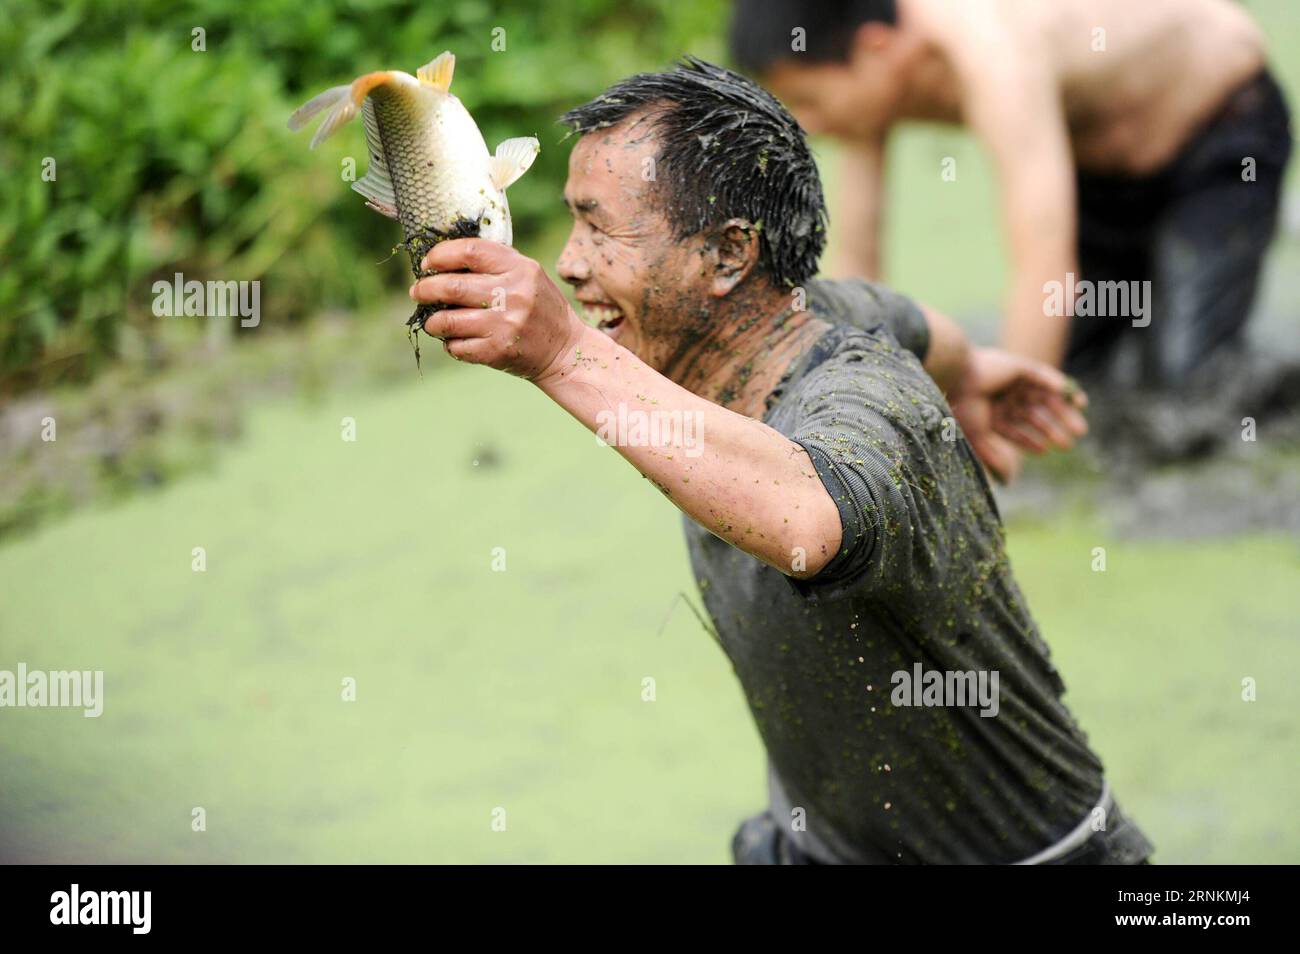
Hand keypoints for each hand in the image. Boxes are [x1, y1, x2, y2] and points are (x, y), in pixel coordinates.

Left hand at [409, 239, 584, 380]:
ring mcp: (504, 325)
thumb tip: (441, 258)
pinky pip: (456, 346)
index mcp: (519, 268)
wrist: (564, 350)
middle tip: (418, 292)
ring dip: (431, 320)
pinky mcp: (497, 351)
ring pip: (447, 320)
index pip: (469, 251)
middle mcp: (512, 294)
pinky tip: (455, 339)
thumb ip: (493, 261)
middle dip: (425, 289)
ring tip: (432, 320)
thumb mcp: (527, 273)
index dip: (439, 255)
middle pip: (451, 286)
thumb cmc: (538, 306)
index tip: (428, 264)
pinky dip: (449, 343)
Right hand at [947, 346, 1087, 482]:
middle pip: (1034, 414)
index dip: (1030, 440)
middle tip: (1074, 440)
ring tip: (1080, 428)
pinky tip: (1077, 402)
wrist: (957, 377)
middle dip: (1054, 427)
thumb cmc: (962, 407)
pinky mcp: (1019, 367)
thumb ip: (994, 457)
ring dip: (1064, 411)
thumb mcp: (978, 436)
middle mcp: (1002, 397)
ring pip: (1043, 397)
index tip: (1046, 451)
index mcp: (989, 413)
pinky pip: (1043, 377)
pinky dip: (1059, 387)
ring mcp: (1011, 382)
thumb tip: (1007, 482)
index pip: (1014, 428)